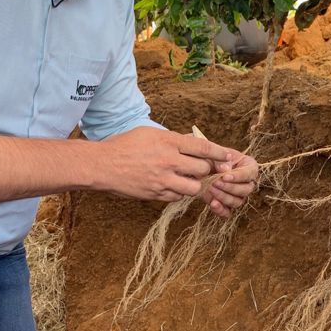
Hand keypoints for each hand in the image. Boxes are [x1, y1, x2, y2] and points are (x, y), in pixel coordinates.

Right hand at [97, 126, 236, 201]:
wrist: (102, 165)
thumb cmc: (124, 145)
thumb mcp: (149, 133)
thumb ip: (172, 139)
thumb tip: (192, 143)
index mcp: (168, 142)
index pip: (203, 148)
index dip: (219, 153)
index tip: (227, 156)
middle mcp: (168, 161)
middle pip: (202, 169)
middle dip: (205, 170)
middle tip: (202, 169)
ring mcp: (162, 180)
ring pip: (193, 187)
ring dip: (194, 184)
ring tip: (186, 179)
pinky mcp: (155, 194)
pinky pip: (177, 197)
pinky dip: (178, 193)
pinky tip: (171, 186)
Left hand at [201, 150, 258, 217]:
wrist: (199, 168)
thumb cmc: (211, 158)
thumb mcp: (215, 154)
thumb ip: (221, 161)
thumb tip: (226, 169)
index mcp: (249, 167)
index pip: (249, 173)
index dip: (238, 177)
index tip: (225, 176)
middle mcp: (247, 183)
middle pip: (246, 190)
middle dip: (230, 187)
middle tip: (215, 182)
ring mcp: (238, 196)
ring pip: (237, 202)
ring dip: (224, 197)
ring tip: (211, 189)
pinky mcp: (227, 206)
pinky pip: (228, 213)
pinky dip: (220, 210)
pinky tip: (213, 204)